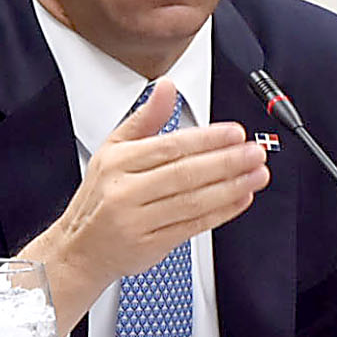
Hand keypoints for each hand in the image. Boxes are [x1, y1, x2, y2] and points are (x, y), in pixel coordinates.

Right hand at [20, 80, 268, 329]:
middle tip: (254, 152)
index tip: (235, 133)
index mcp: (118, 162)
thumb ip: (146, 119)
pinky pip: (192, 227)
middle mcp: (126, 191)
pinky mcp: (151, 245)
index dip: (207, 139)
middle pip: (185, 173)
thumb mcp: (113, 150)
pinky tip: (240, 199)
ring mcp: (138, 221)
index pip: (170, 146)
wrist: (80, 250)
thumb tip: (166, 87)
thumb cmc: (100, 197)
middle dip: (227, 162)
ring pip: (192, 201)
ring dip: (231, 187)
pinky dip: (220, 213)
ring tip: (256, 175)